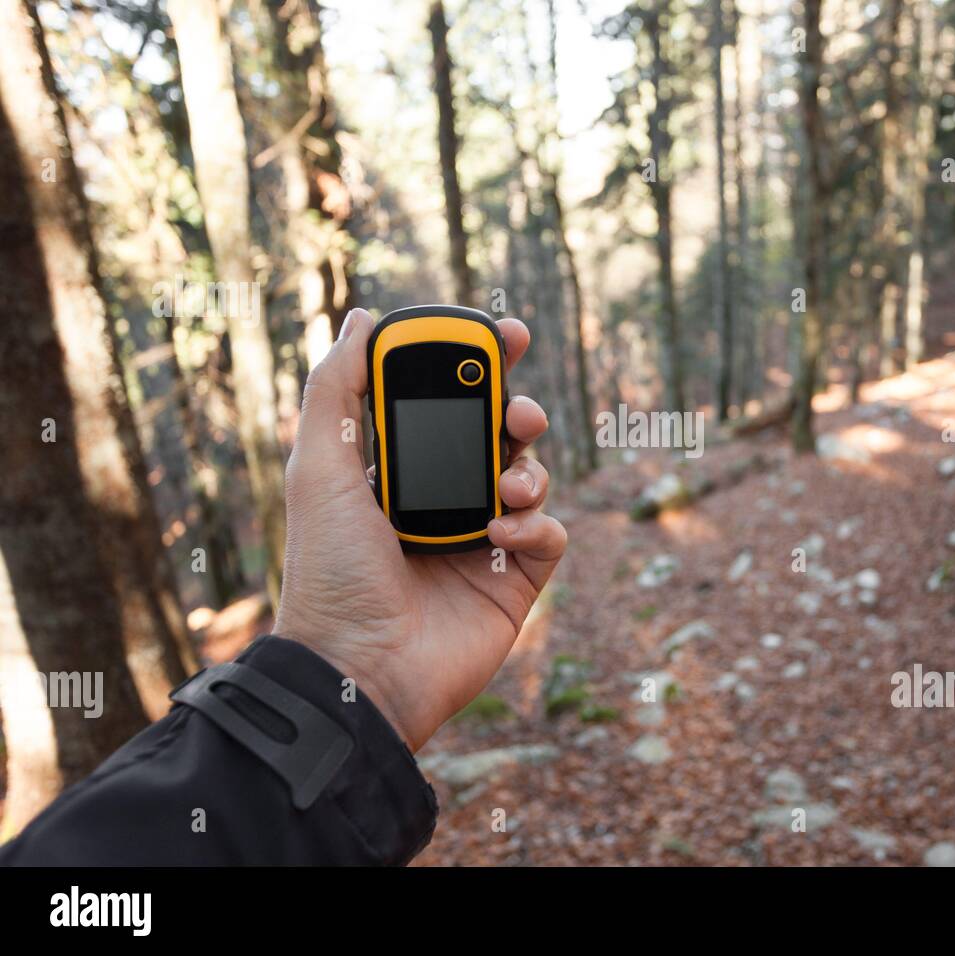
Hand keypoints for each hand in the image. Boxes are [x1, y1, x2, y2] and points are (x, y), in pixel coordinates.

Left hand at [274, 308, 565, 750]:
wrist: (361, 668)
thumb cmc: (332, 572)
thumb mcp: (320, 469)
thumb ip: (336, 390)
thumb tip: (361, 319)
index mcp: (398, 471)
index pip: (446, 403)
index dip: (478, 365)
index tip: (503, 332)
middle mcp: (444, 500)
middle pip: (500, 434)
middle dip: (518, 410)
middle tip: (519, 409)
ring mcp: (483, 540)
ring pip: (532, 476)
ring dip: (530, 468)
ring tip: (507, 486)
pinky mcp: (515, 580)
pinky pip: (549, 533)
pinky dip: (535, 522)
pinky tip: (500, 534)